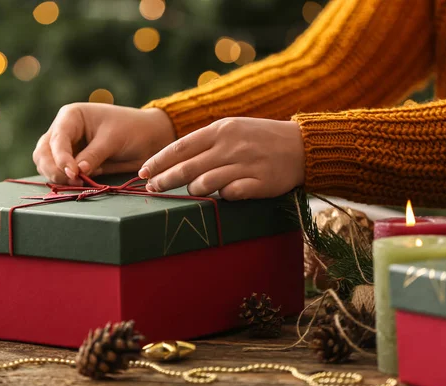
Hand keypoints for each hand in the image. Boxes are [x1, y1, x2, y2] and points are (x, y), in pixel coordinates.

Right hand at [33, 103, 174, 183]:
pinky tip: (78, 184)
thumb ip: (93, 155)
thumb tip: (77, 171)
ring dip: (57, 176)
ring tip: (78, 183)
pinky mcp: (73, 162)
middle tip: (73, 181)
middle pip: (43, 153)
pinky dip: (64, 181)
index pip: (57, 139)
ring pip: (46, 165)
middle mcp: (63, 130)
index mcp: (71, 117)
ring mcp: (66, 147)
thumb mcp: (113, 140)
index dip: (62, 158)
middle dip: (54, 169)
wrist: (148, 138)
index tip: (73, 173)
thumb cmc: (132, 130)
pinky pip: (60, 174)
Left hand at [138, 118, 304, 199]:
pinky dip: (222, 197)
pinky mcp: (260, 182)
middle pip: (187, 167)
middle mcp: (230, 146)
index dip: (159, 161)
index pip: (180, 147)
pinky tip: (221, 196)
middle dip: (164, 180)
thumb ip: (205, 143)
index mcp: (221, 130)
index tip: (143, 172)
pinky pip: (232, 194)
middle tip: (151, 189)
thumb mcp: (232, 129)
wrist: (302, 145)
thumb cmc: (260, 138)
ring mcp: (246, 164)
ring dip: (193, 191)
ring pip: (206, 183)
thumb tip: (174, 161)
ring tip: (190, 193)